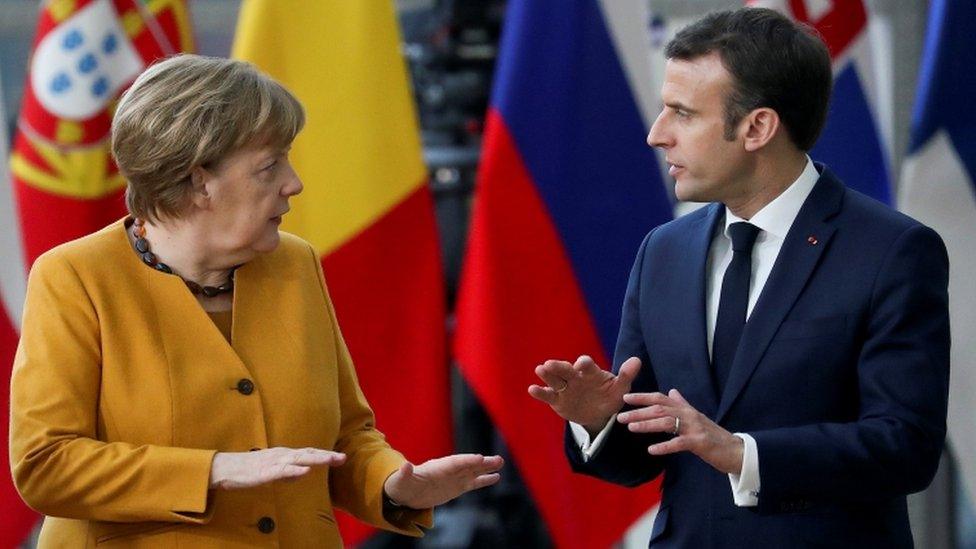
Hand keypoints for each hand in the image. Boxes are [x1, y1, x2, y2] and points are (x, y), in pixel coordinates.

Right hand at [209, 447, 345, 489]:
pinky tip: (305, 471)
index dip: (325, 455)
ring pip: (297, 459)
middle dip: (326, 455)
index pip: (309, 453)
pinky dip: (294, 470)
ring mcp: (273, 462)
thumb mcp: (273, 470)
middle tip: (343, 457)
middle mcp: (282, 455)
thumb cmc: (249, 469)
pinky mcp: (264, 472)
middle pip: (308, 453)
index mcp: (284, 454)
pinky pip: (281, 471)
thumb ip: (289, 472)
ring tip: (330, 459)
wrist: (226, 468)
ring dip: (315, 459)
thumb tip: (303, 473)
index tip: (341, 457)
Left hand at [383, 454, 503, 508]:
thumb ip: (405, 473)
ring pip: (473, 471)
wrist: (404, 493)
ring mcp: (453, 478)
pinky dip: (484, 480)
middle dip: (481, 462)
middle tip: (497, 460)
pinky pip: (473, 483)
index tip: (479, 458)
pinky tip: (496, 477)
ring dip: (486, 468)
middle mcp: (448, 471)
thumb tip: (405, 466)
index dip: (466, 461)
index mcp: (437, 468)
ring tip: (500, 463)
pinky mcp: (456, 487)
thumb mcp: (401, 480)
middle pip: (467, 465)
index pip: (454, 463)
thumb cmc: (401, 485)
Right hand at [528, 355, 641, 432]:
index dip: (584, 364)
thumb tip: (637, 360)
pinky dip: (540, 392)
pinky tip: (532, 389)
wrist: (599, 414)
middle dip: (559, 367)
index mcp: (591, 372)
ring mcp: (565, 387)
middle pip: (566, 369)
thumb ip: (626, 376)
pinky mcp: (557, 399)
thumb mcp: (620, 389)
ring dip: (547, 375)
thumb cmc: (610, 397)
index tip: (582, 364)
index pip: (586, 365)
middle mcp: (575, 377)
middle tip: (549, 364)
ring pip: (554, 379)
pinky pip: (548, 394)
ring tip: (540, 370)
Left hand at [617, 389, 743, 473]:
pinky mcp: (700, 443)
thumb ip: (682, 404)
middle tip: (620, 416)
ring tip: (631, 428)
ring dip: (647, 425)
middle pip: (660, 409)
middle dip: (638, 412)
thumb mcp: (697, 417)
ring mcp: (695, 428)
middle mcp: (689, 415)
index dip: (642, 397)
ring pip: (667, 423)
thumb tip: (672, 391)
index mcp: (686, 409)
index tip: (625, 397)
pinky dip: (664, 446)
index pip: (660, 398)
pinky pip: (679, 443)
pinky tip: (651, 449)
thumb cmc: (714, 436)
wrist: (737, 451)